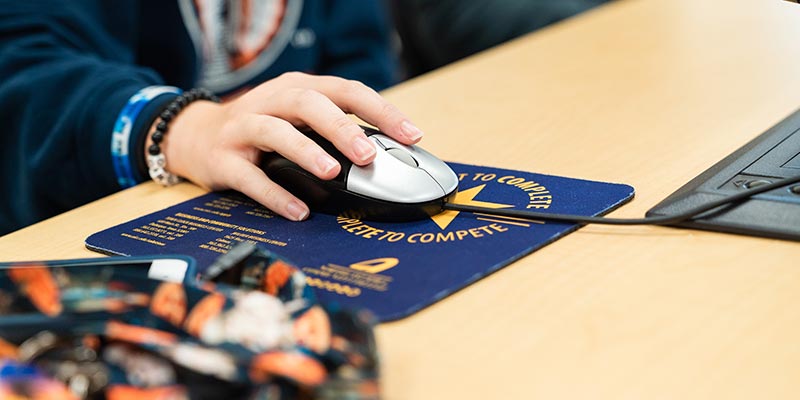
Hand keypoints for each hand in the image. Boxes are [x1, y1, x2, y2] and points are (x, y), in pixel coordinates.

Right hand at [153, 72, 423, 220]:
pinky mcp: (223, 159)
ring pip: (274, 131)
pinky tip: (298, 211)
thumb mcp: (298, 119)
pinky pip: (250, 177)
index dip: (381, 110)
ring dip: (306, 151)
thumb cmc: (261, 129)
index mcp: (298, 88)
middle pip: (308, 104)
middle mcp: (271, 101)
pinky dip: (275, 194)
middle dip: (341, 127)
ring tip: (332, 173)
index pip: (346, 91)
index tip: (412, 135)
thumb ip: (334, 130)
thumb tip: (387, 157)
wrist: (194, 136)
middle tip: (367, 154)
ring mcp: (243, 128)